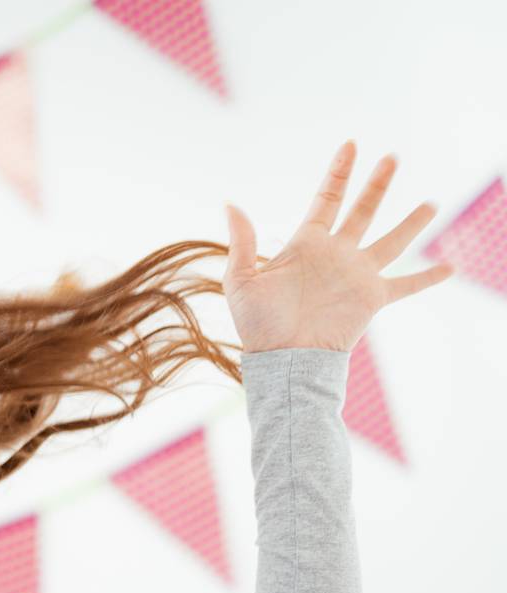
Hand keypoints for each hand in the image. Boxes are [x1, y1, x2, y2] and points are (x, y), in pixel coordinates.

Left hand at [222, 140, 455, 354]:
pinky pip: (406, 285)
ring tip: (432, 203)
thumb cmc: (258, 323)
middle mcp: (336, 254)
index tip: (351, 145)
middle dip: (378, 184)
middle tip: (393, 157)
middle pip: (363, 210)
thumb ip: (243, 242)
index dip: (339, 173)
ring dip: (412, 222)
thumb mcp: (241, 279)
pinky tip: (450, 268)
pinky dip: (428, 277)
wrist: (283, 358)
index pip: (327, 199)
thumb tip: (230, 204)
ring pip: (392, 240)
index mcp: (306, 245)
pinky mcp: (372, 298)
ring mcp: (357, 275)